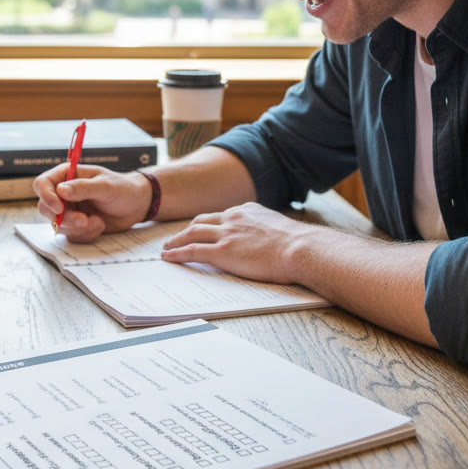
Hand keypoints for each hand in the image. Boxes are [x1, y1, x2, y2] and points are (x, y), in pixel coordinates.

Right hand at [34, 163, 151, 242]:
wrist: (136, 205)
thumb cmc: (123, 188)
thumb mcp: (105, 186)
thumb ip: (83, 188)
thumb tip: (60, 190)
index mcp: (67, 175)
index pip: (42, 184)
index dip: (46, 197)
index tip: (59, 208)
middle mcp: (63, 193)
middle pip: (45, 208)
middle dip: (65, 218)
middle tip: (84, 221)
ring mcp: (68, 210)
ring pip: (57, 225)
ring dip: (78, 228)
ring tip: (98, 221)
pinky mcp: (75, 226)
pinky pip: (71, 235)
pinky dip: (85, 234)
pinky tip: (99, 225)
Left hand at [159, 202, 309, 284]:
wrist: (301, 248)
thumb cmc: (298, 244)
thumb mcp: (279, 228)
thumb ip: (266, 230)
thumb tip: (268, 240)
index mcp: (247, 211)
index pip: (220, 215)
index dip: (208, 224)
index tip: (201, 229)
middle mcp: (233, 218)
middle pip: (201, 221)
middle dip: (187, 230)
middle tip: (176, 237)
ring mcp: (226, 234)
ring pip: (192, 234)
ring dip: (176, 241)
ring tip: (166, 248)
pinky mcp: (223, 252)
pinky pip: (192, 251)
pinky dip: (177, 253)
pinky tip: (168, 257)